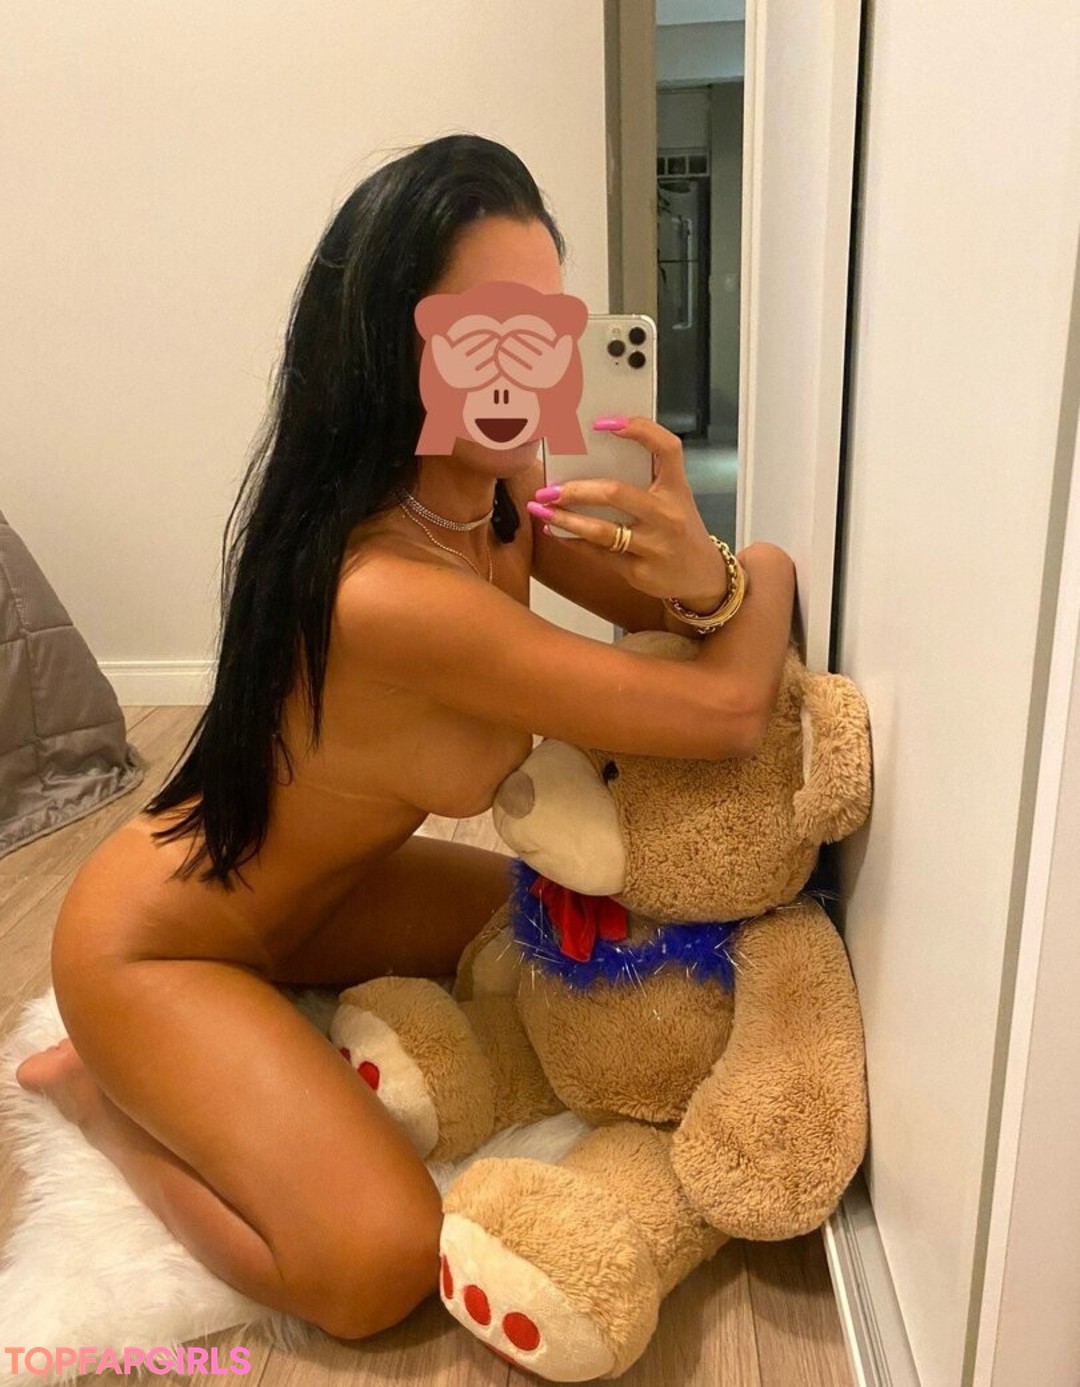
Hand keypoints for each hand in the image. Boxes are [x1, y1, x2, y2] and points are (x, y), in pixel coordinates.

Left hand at [526, 415, 728, 606]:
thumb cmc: (680, 529)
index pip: (666, 448)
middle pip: (615, 493)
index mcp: (678, 489)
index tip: (603, 423)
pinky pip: (598, 554)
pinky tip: (556, 531)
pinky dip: (572, 540)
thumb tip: (589, 462)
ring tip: (541, 510)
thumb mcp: (674, 499)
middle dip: (575, 490)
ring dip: (564, 519)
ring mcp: (654, 546)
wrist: (703, 576)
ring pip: (600, 530)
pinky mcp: (639, 572)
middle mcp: (668, 516)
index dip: (638, 429)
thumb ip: (644, 479)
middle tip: (548, 488)